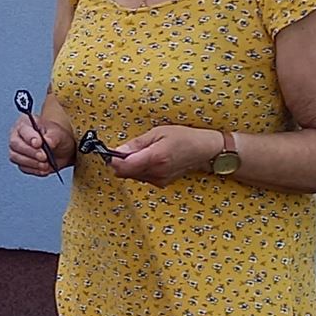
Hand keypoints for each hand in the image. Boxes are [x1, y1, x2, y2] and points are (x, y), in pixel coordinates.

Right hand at [9, 111, 72, 176]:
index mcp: (25, 123)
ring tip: (45, 164)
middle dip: (30, 152)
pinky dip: (34, 170)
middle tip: (43, 156)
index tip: (39, 143)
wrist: (63, 150)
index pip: (22, 129)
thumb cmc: (58, 137)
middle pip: (15, 144)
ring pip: (15, 157)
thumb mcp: (59, 134)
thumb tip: (48, 142)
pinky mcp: (21, 162)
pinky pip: (23, 167)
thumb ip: (53, 137)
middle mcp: (17, 136)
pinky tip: (44, 169)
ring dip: (31, 162)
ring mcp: (17, 150)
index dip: (29, 137)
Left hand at [107, 124, 226, 184]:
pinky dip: (140, 169)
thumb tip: (118, 150)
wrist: (205, 150)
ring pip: (132, 176)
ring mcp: (160, 180)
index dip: (113, 159)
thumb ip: (137, 144)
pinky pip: (142, 177)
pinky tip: (150, 159)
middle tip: (127, 149)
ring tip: (143, 152)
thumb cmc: (184, 138)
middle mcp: (157, 172)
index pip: (123, 166)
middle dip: (120, 162)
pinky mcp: (162, 183)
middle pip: (124, 173)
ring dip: (131, 166)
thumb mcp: (158, 132)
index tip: (111, 152)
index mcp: (155, 158)